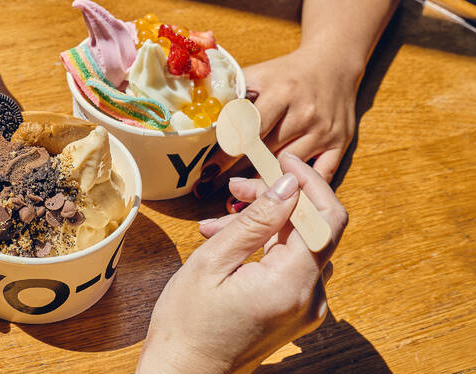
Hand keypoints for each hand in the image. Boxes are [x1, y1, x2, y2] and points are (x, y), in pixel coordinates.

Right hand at [137, 154, 346, 372]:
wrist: (185, 373)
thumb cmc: (188, 324)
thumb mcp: (214, 262)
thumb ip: (256, 221)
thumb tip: (289, 185)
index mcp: (292, 285)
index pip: (325, 219)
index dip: (309, 182)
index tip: (280, 160)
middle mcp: (311, 299)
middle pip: (312, 230)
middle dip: (277, 201)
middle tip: (235, 190)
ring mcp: (306, 309)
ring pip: (299, 246)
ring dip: (266, 224)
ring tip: (218, 223)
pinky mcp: (296, 314)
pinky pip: (292, 268)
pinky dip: (266, 248)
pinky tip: (230, 244)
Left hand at [194, 44, 358, 198]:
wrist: (334, 64)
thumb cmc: (287, 74)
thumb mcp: (258, 74)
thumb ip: (231, 94)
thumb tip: (198, 114)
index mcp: (282, 93)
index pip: (249, 130)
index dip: (226, 153)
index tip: (206, 171)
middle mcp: (305, 113)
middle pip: (266, 154)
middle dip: (235, 174)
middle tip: (208, 191)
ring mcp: (324, 131)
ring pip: (288, 170)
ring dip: (261, 187)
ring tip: (234, 201)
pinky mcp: (340, 145)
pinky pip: (318, 177)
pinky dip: (297, 192)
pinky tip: (277, 204)